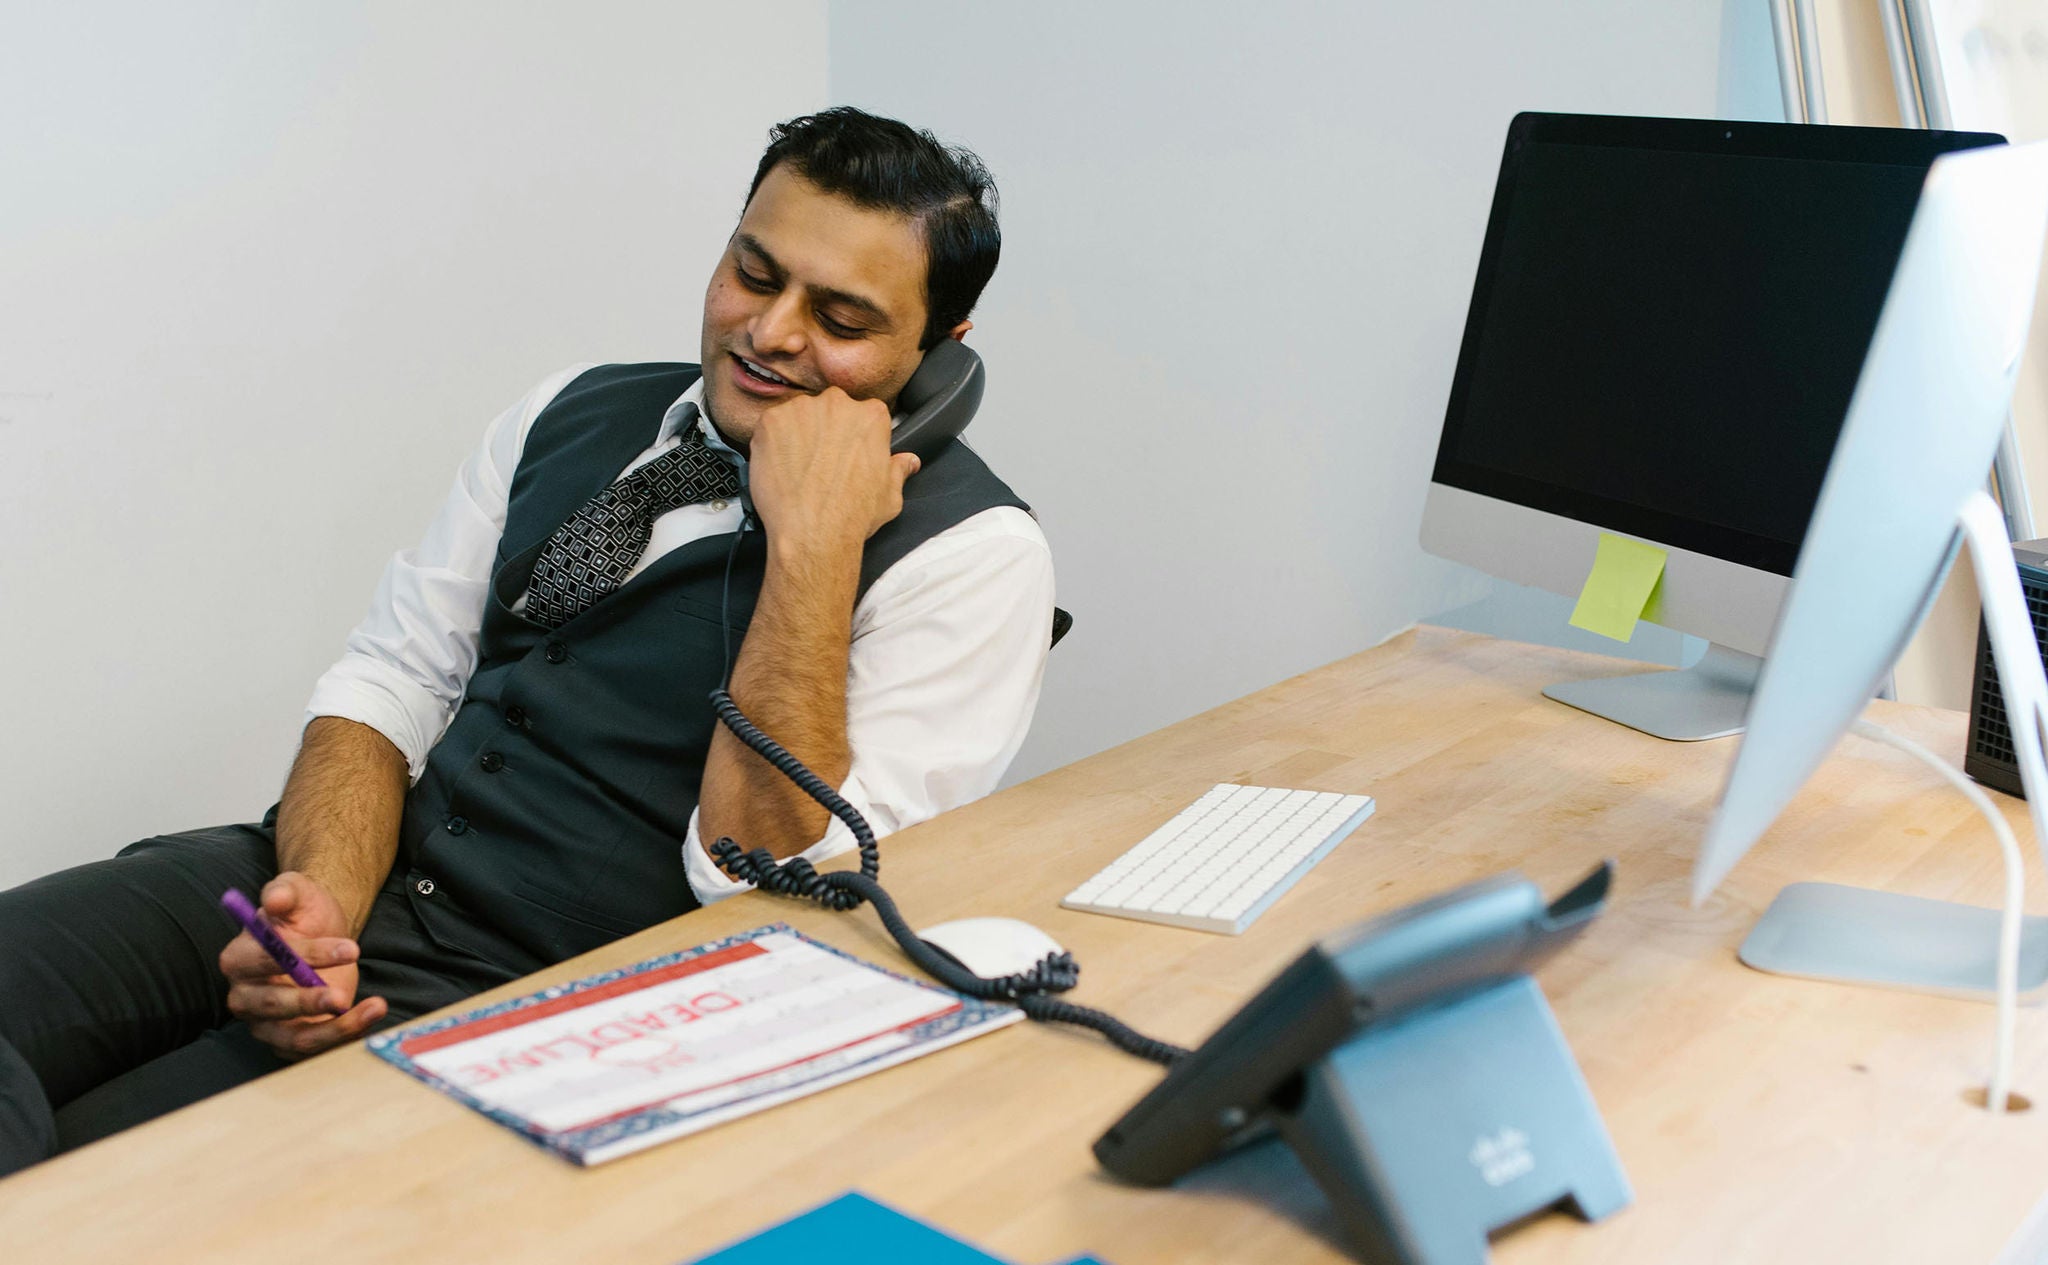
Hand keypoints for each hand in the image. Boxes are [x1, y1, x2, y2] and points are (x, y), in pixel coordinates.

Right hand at [219, 872, 387, 1059]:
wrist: (323, 934)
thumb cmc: (303, 915)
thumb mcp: (297, 892)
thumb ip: (285, 891)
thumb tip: (274, 897)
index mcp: (238, 959)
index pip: (266, 960)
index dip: (308, 956)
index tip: (351, 949)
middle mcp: (245, 996)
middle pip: (271, 1006)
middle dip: (308, 1002)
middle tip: (342, 996)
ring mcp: (265, 1023)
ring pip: (294, 1036)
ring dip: (335, 1028)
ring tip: (374, 1007)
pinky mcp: (290, 1040)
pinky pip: (315, 1047)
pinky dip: (345, 1036)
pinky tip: (370, 1015)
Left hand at [746, 387, 918, 548]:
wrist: (812, 532)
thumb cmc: (852, 515)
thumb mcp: (890, 495)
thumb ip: (898, 470)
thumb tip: (909, 461)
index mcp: (871, 415)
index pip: (864, 412)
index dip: (854, 435)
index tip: (847, 452)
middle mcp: (837, 404)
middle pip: (830, 409)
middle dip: (825, 430)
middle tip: (821, 462)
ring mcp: (801, 410)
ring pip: (799, 416)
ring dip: (798, 434)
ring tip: (799, 468)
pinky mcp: (771, 421)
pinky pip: (771, 425)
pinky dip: (773, 443)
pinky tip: (781, 468)